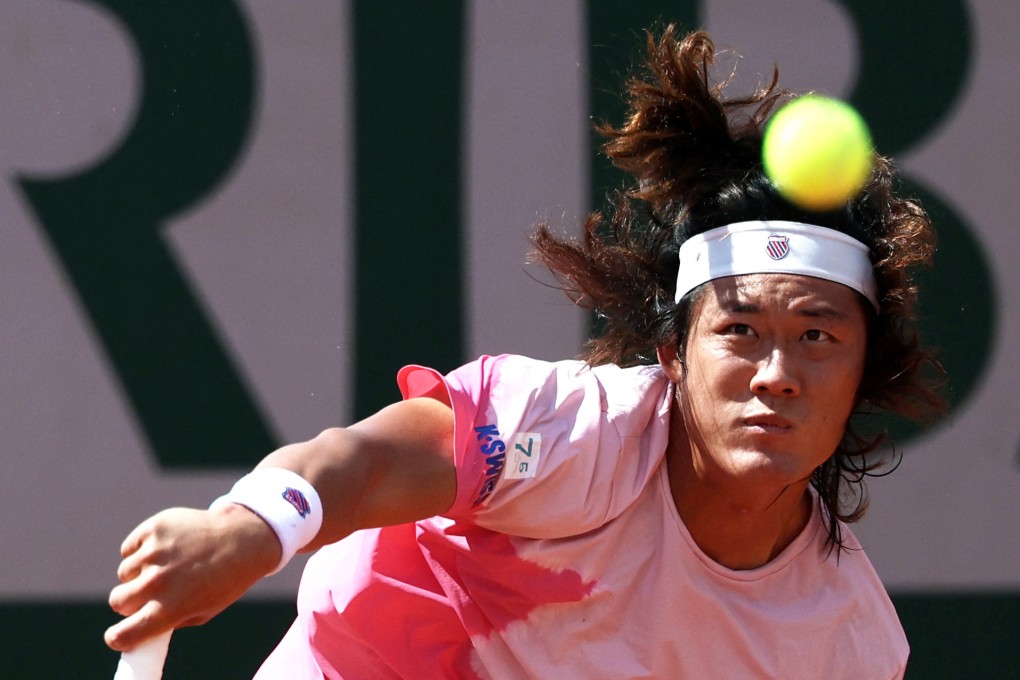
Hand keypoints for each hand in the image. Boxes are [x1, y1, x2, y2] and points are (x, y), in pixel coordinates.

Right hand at [105, 503, 280, 651]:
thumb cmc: (225, 580)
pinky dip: (140, 550)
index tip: (120, 634)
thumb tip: (139, 627)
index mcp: (169, 609)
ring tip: (168, 566)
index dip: (118, 637)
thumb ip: (169, 622)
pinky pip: (129, 548)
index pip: (123, 634)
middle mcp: (157, 582)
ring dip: (139, 573)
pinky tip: (165, 548)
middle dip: (129, 601)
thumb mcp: (203, 611)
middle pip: (118, 601)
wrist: (243, 540)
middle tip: (150, 593)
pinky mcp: (154, 529)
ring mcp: (154, 553)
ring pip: (124, 573)